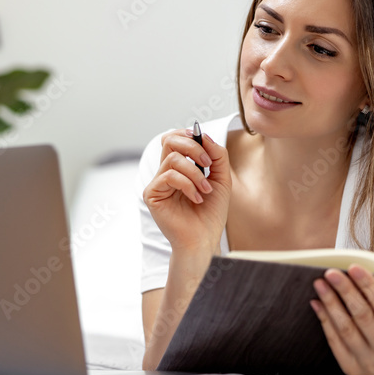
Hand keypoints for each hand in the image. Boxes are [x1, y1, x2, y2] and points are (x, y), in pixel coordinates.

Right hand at [142, 129, 231, 255]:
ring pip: (172, 159)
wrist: (205, 239)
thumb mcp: (222, 179)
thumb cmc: (211, 213)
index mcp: (179, 168)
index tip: (204, 140)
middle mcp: (165, 173)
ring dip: (194, 172)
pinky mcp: (152, 195)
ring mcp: (157, 183)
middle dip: (192, 147)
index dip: (188, 135)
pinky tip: (196, 198)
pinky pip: (168, 176)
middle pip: (168, 141)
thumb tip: (205, 136)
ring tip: (205, 188)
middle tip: (208, 163)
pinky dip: (187, 184)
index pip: (174, 139)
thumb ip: (216, 156)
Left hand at [309, 264, 373, 374]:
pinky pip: (335, 342)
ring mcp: (369, 364)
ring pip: (346, 328)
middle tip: (331, 273)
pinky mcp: (352, 370)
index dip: (368, 287)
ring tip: (320, 284)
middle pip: (363, 316)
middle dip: (345, 291)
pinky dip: (325, 320)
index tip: (353, 268)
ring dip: (331, 303)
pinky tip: (317, 303)